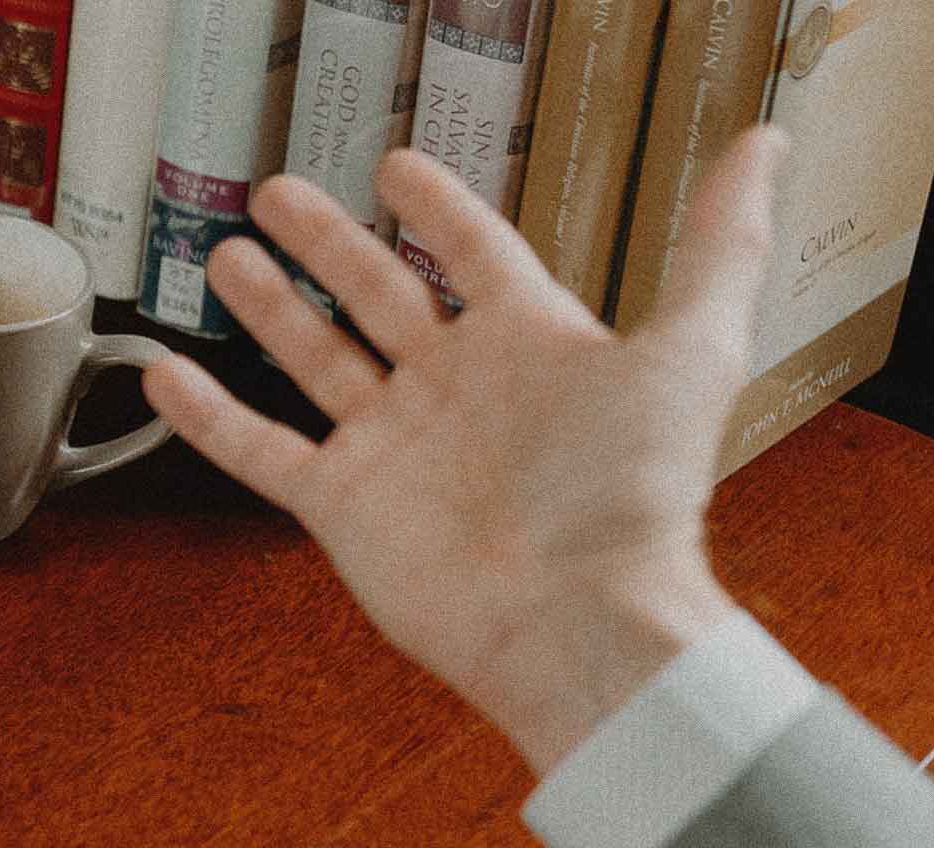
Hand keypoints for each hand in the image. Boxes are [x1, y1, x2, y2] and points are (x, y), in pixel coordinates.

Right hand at [143, 128, 788, 772]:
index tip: (395, 167)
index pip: (474, 252)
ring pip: (315, 357)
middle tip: (274, 193)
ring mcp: (395, 447)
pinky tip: (166, 373)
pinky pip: (265, 452)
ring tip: (224, 256)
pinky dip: (211, 416)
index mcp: (530, 344)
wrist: (580, 619)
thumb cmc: (639, 497)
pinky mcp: (345, 507)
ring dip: (270, 307)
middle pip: (377, 294)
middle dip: (327, 240)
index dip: (437, 208)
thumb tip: (767, 143)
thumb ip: (721, 243)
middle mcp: (456, 390)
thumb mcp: (692, 348)